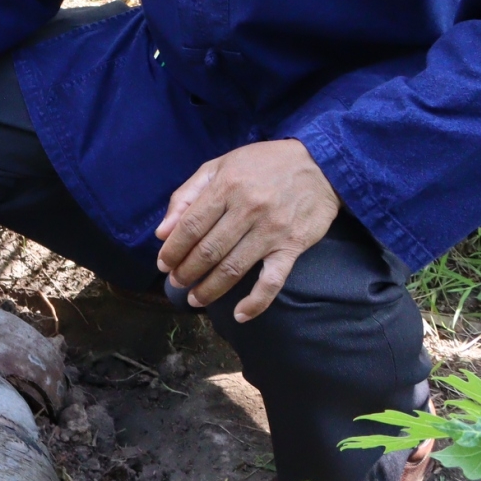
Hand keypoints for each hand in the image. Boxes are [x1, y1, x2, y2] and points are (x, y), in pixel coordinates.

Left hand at [155, 139, 339, 321]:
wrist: (318, 165)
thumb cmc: (260, 164)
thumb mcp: (218, 167)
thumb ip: (187, 196)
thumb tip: (162, 232)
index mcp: (226, 186)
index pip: (191, 226)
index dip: (173, 249)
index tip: (163, 264)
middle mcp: (247, 209)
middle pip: (209, 250)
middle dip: (187, 271)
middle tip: (176, 283)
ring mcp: (271, 230)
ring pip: (234, 268)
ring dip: (210, 289)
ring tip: (194, 299)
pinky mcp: (293, 247)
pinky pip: (273, 280)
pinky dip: (256, 301)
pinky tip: (240, 315)